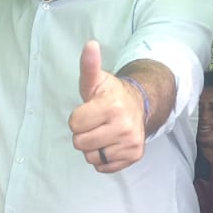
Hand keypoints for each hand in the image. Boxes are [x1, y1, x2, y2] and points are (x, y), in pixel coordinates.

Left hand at [69, 41, 145, 172]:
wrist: (137, 107)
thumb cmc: (110, 95)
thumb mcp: (96, 81)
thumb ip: (89, 66)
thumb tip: (90, 45)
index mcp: (112, 107)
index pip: (74, 124)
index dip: (77, 118)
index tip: (89, 111)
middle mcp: (125, 127)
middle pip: (80, 143)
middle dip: (83, 133)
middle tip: (96, 123)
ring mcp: (130, 143)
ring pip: (91, 157)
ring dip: (92, 147)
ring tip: (102, 133)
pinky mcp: (133, 156)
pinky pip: (103, 167)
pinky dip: (102, 158)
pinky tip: (110, 143)